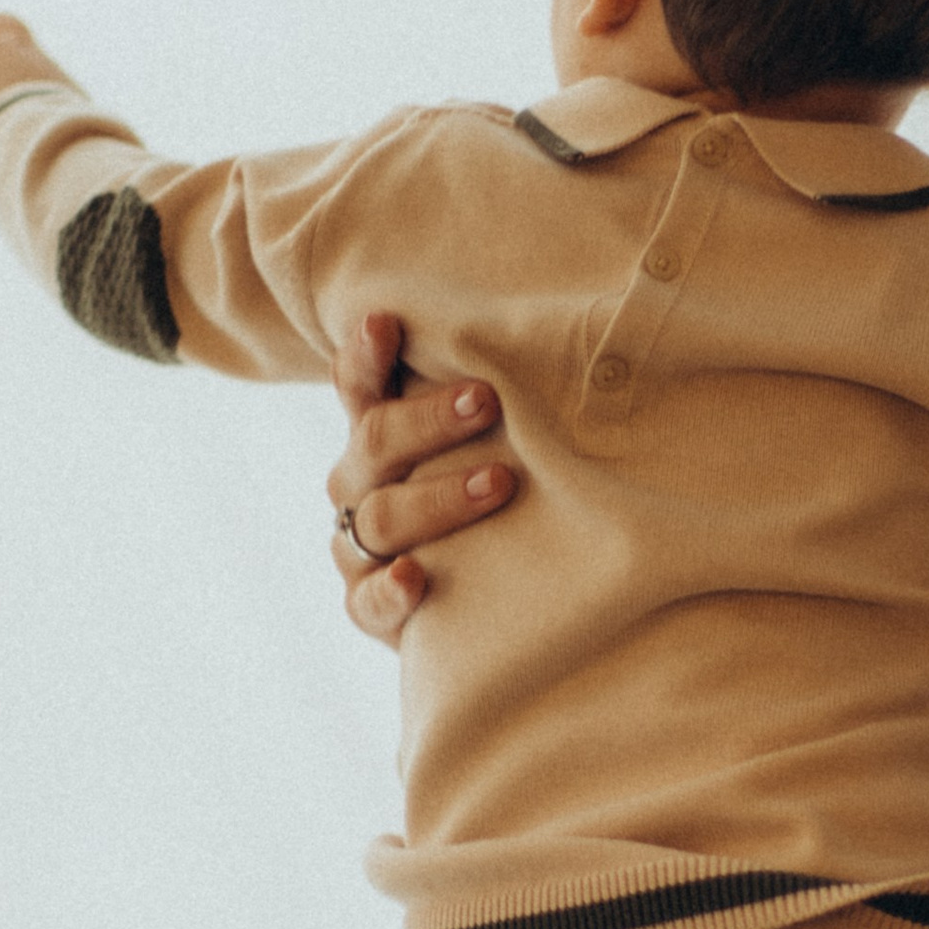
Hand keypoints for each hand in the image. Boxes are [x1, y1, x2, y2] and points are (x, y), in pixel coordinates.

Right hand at [327, 310, 516, 640]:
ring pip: (378, 517)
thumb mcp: (492, 447)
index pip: (360, 386)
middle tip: (486, 399)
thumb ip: (498, 407)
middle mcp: (360, 485)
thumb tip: (569, 347)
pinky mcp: (368, 607)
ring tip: (499, 482)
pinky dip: (390, 589)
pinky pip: (368, 600)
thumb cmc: (494, 502)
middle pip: (375, 442)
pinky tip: (415, 575)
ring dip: (437, 498)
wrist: (484, 602)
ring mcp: (358, 548)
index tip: (387, 321)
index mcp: (380, 436)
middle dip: (429, 420)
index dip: (367, 355)